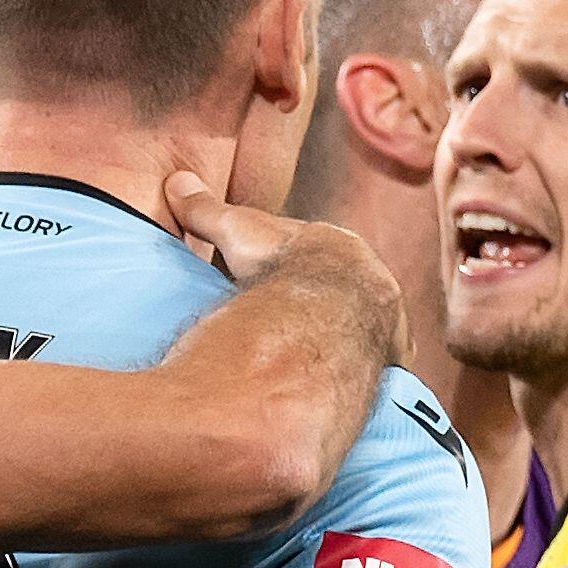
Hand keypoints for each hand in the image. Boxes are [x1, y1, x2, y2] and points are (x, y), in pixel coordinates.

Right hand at [167, 175, 405, 365]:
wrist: (328, 294)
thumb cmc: (280, 258)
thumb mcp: (236, 229)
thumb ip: (207, 211)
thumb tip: (176, 182)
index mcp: (337, 248)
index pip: (320, 263)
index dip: (300, 278)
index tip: (282, 293)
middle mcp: (369, 279)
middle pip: (347, 298)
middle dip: (331, 313)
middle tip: (302, 334)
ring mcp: (385, 316)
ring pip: (367, 330)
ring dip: (350, 343)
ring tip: (322, 364)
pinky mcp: (391, 351)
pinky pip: (381, 363)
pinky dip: (366, 372)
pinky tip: (350, 384)